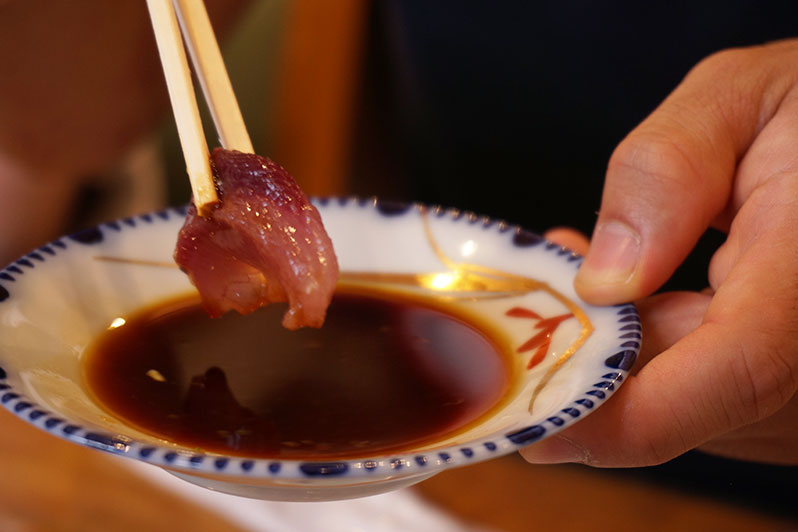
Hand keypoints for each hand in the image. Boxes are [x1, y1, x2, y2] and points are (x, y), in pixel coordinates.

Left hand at [521, 39, 797, 466]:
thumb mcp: (736, 98)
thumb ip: (670, 169)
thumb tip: (604, 280)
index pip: (738, 369)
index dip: (633, 414)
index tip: (540, 429)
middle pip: (699, 401)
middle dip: (596, 369)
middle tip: (529, 312)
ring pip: (700, 408)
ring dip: (622, 358)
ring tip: (579, 281)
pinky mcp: (795, 381)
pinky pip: (716, 395)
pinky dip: (658, 358)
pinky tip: (630, 300)